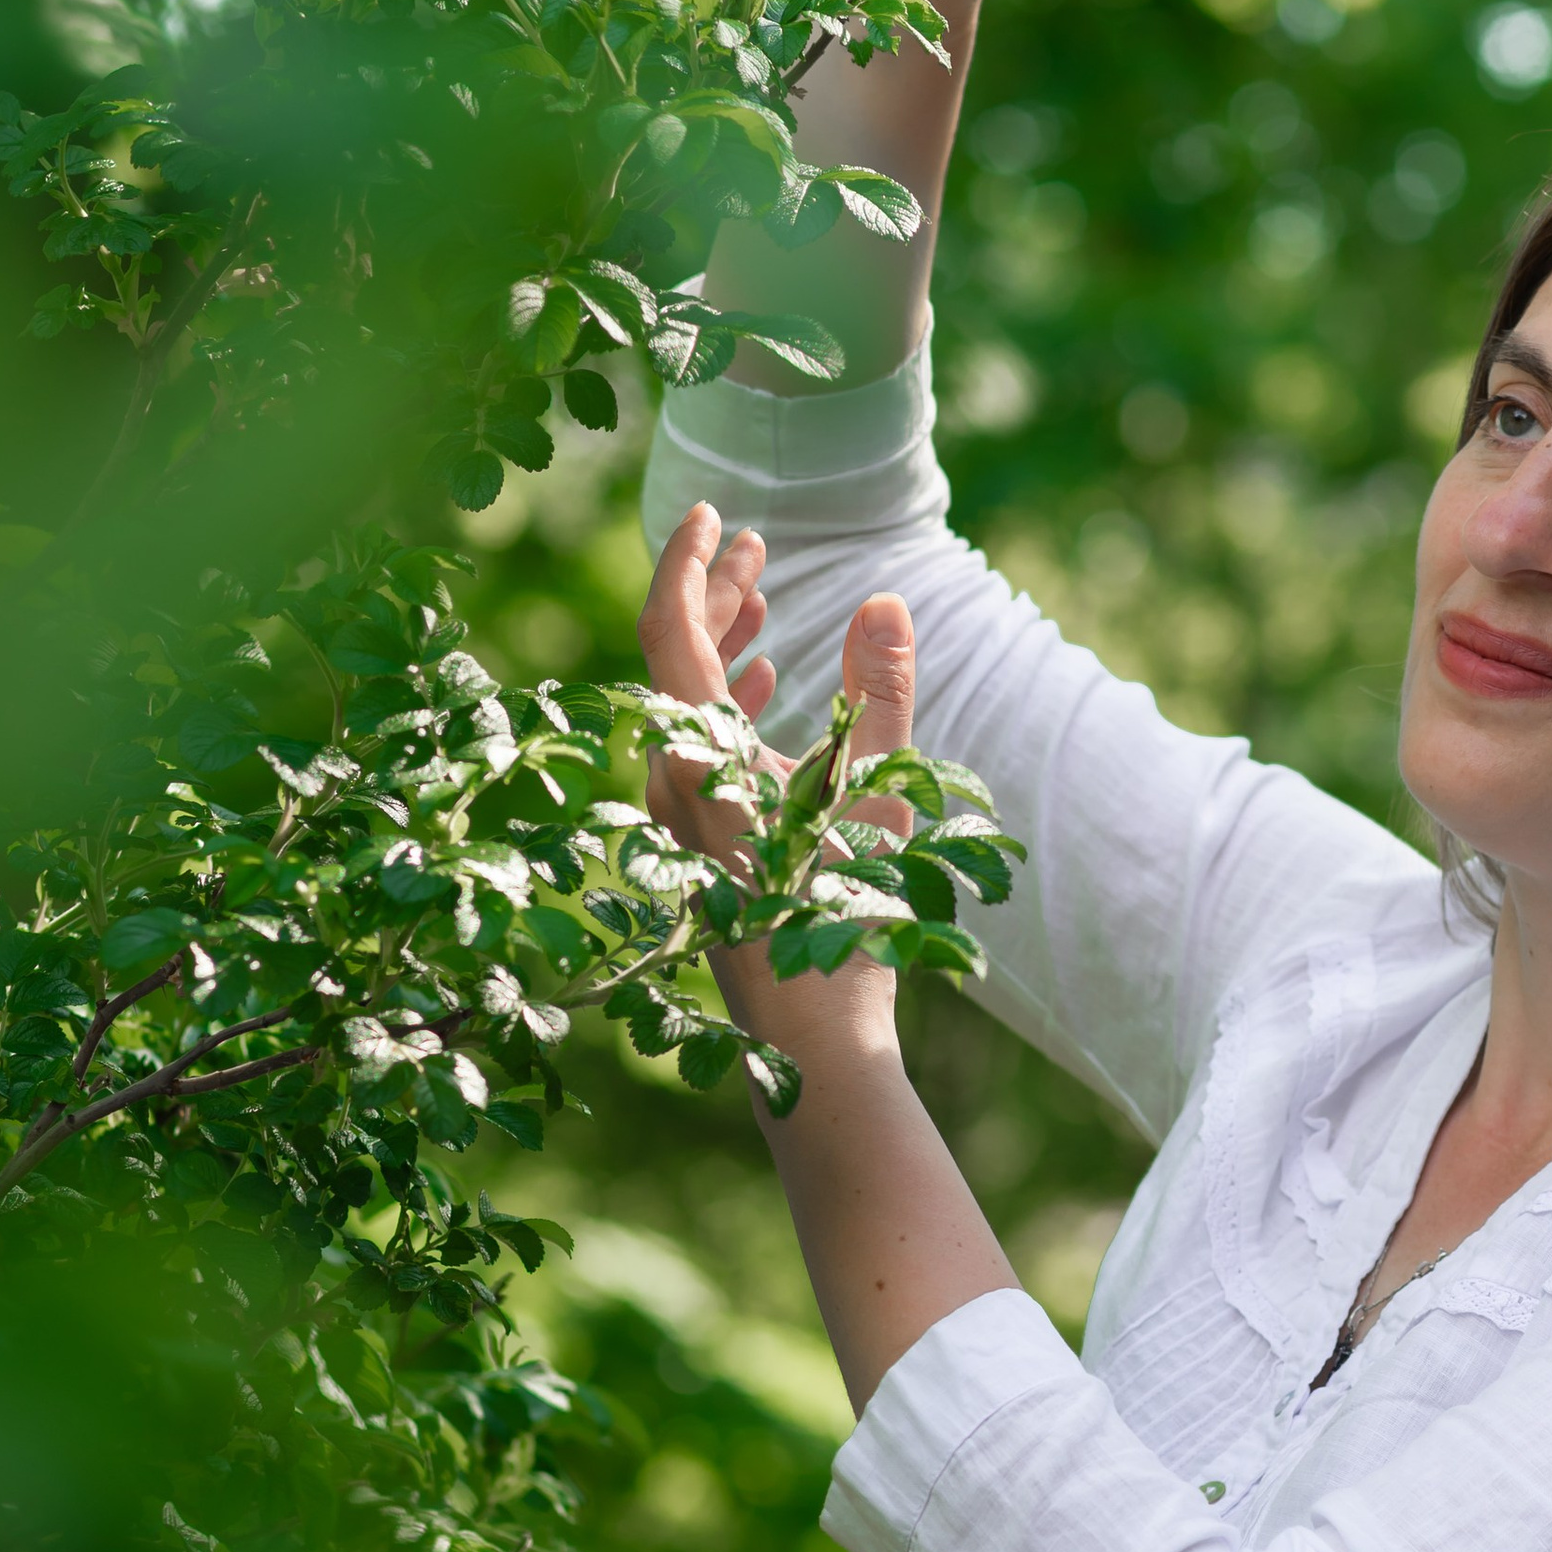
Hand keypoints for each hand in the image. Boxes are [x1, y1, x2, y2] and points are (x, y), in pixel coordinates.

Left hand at [639, 500, 918, 1063]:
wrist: (810, 1036)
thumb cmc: (847, 919)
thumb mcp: (878, 792)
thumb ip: (881, 691)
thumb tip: (882, 599)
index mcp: (701, 756)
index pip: (669, 628)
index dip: (689, 560)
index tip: (718, 515)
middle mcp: (672, 779)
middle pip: (672, 658)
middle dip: (713, 592)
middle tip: (756, 545)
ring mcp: (678, 814)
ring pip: (683, 703)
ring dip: (721, 643)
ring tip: (765, 598)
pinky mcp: (697, 841)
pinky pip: (694, 745)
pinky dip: (725, 701)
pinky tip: (765, 685)